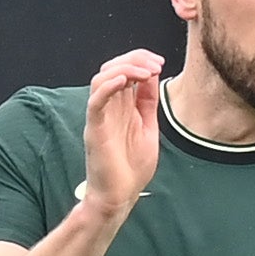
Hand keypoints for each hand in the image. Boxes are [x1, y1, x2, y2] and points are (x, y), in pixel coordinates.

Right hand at [78, 50, 163, 225]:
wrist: (120, 196)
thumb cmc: (132, 167)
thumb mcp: (148, 128)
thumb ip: (148, 103)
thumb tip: (153, 77)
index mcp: (122, 107)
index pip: (125, 72)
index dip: (140, 61)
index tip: (159, 62)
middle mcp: (109, 108)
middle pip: (112, 69)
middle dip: (134, 60)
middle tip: (155, 63)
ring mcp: (100, 117)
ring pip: (101, 79)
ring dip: (124, 69)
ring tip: (146, 72)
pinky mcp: (95, 129)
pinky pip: (96, 101)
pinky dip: (108, 87)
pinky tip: (125, 81)